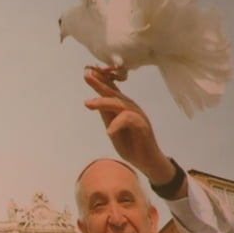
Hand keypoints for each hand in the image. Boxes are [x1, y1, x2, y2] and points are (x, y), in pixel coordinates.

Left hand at [83, 66, 176, 186]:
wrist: (147, 161)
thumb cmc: (130, 144)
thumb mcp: (112, 128)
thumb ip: (106, 115)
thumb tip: (92, 102)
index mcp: (123, 107)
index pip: (111, 91)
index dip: (101, 80)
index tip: (88, 71)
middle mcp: (131, 108)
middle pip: (114, 93)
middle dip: (100, 83)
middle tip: (87, 74)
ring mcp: (138, 116)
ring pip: (120, 104)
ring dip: (103, 102)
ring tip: (88, 104)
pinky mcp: (144, 126)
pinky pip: (129, 120)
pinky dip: (117, 124)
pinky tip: (109, 131)